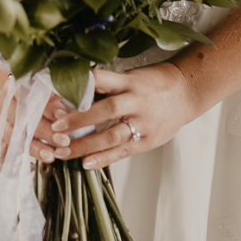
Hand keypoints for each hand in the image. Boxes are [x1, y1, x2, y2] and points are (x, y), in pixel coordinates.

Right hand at [0, 80, 78, 166]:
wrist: (25, 86)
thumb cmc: (39, 84)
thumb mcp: (49, 82)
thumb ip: (58, 91)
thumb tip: (73, 100)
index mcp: (14, 87)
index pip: (29, 98)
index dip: (47, 108)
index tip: (64, 115)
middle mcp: (5, 106)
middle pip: (23, 121)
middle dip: (44, 132)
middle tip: (63, 140)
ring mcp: (3, 123)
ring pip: (16, 139)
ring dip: (35, 149)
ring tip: (51, 155)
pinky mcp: (4, 137)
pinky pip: (5, 152)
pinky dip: (13, 163)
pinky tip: (30, 167)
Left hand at [49, 62, 195, 170]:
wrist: (187, 92)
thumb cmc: (154, 82)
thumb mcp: (132, 77)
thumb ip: (109, 86)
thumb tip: (76, 93)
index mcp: (129, 81)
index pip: (102, 80)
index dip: (80, 88)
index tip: (58, 95)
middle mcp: (136, 101)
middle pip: (105, 110)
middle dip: (78, 120)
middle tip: (54, 129)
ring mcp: (143, 122)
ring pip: (111, 135)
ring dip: (85, 145)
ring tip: (63, 152)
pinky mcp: (148, 140)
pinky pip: (123, 151)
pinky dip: (104, 158)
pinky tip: (86, 164)